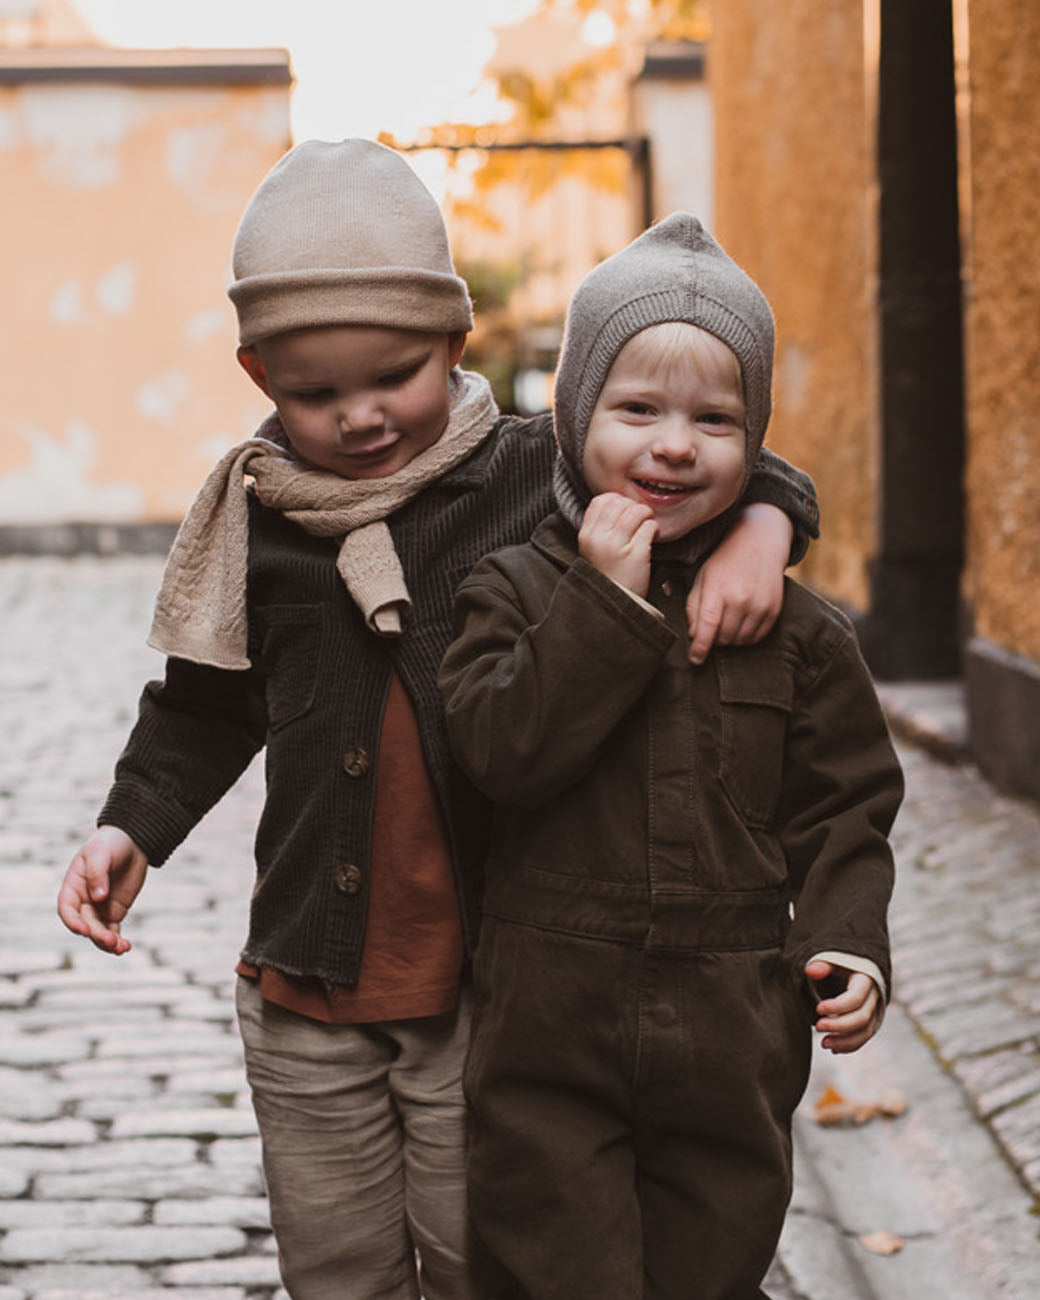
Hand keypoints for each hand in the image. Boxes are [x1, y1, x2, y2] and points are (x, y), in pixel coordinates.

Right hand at [57, 826, 148, 955]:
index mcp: (73, 886)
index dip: (72, 922)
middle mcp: (83, 901)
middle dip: (96, 934)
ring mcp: (99, 908)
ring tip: (121, 948)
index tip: (83, 931)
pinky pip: (113, 931)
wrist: (132, 841)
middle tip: (111, 941)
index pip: (67, 909)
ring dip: (107, 943)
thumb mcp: (101, 853)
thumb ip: (97, 874)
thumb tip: (98, 897)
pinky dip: (118, 941)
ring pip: (98, 932)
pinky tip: (126, 947)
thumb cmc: (110, 844)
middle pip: (86, 923)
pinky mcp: (114, 912)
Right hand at [578, 493, 657, 598]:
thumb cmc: (608, 574)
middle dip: (634, 507)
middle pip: (620, 503)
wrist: (614, 603)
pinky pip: (649, 527)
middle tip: (640, 518)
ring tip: (647, 525)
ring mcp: (617, 546)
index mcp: (586, 535)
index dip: (617, 501)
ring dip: (646, 515)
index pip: (601, 501)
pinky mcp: (636, 554)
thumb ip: (600, 526)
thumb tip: (618, 501)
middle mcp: (599, 538)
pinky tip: (652, 537)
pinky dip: (654, 528)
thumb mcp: (593, 549)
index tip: (625, 511)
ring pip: (636, 511)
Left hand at [685, 502, 792, 663]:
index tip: (695, 659)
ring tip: (727, 622)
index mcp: (718, 589)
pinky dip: (747, 636)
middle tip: (712, 628)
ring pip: (740, 641)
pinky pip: (758, 637)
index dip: (699, 648)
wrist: (760, 542)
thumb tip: (694, 635)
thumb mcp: (702, 577)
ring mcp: (760, 605)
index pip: (707, 627)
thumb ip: (694, 606)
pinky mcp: (774, 609)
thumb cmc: (725, 561)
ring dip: (730, 639)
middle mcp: (741, 599)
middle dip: (714, 639)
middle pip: (724, 638)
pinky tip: (741, 622)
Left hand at [806, 959, 881, 1053]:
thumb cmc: (838, 965)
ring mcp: (874, 1010)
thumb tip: (811, 970)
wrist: (852, 970)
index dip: (837, 1006)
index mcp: (865, 979)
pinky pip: (864, 1037)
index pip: (855, 997)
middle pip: (862, 1017)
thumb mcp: (830, 961)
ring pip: (865, 1031)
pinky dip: (850, 1045)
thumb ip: (821, 965)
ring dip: (845, 1041)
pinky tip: (834, 1048)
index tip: (818, 1009)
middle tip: (818, 1027)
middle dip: (839, 1026)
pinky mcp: (871, 1021)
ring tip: (824, 1043)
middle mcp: (874, 996)